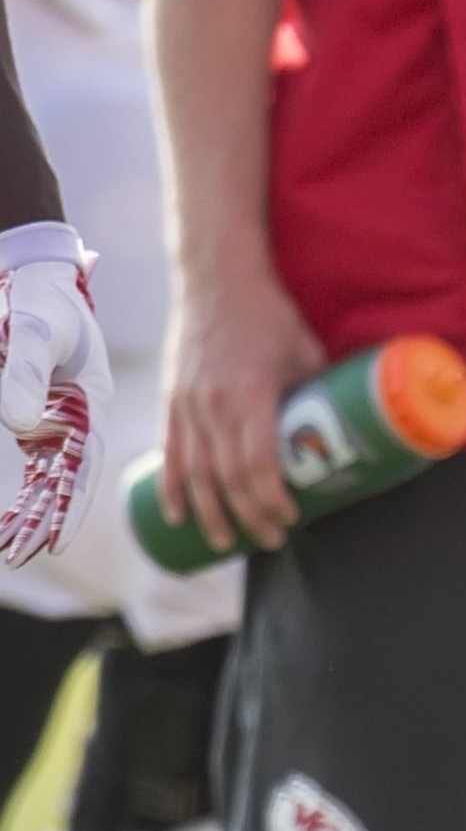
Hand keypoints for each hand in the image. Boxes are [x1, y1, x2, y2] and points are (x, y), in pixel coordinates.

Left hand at [0, 224, 110, 565]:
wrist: (35, 275)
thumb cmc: (40, 298)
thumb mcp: (34, 330)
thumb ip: (25, 374)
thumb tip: (20, 425)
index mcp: (90, 400)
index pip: (83, 465)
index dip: (69, 506)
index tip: (54, 543)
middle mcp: (82, 417)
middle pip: (67, 482)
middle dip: (45, 522)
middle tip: (19, 556)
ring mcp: (64, 420)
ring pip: (51, 481)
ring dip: (33, 515)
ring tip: (10, 550)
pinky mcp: (45, 420)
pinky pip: (39, 468)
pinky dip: (27, 496)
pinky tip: (10, 521)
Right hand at [160, 259, 325, 554]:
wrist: (217, 280)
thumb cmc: (269, 315)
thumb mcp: (305, 353)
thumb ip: (317, 395)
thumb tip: (347, 431)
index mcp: (249, 394)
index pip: (256, 464)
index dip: (272, 498)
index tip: (290, 517)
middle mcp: (212, 404)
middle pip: (228, 478)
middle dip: (250, 515)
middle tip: (272, 539)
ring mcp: (187, 404)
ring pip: (195, 474)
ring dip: (211, 513)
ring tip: (227, 544)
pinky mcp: (171, 400)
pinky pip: (170, 454)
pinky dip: (173, 489)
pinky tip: (180, 516)